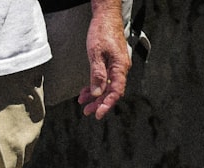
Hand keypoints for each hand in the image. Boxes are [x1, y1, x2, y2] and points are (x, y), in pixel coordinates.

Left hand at [78, 3, 130, 119]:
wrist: (106, 17)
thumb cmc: (102, 32)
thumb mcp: (96, 54)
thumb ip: (97, 74)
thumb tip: (98, 93)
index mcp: (120, 67)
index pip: (115, 91)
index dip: (107, 104)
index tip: (98, 114)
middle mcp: (120, 68)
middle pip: (111, 91)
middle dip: (99, 103)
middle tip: (87, 112)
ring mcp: (116, 65)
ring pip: (107, 85)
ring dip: (95, 96)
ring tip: (83, 103)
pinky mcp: (111, 62)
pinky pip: (104, 78)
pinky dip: (95, 85)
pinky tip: (86, 91)